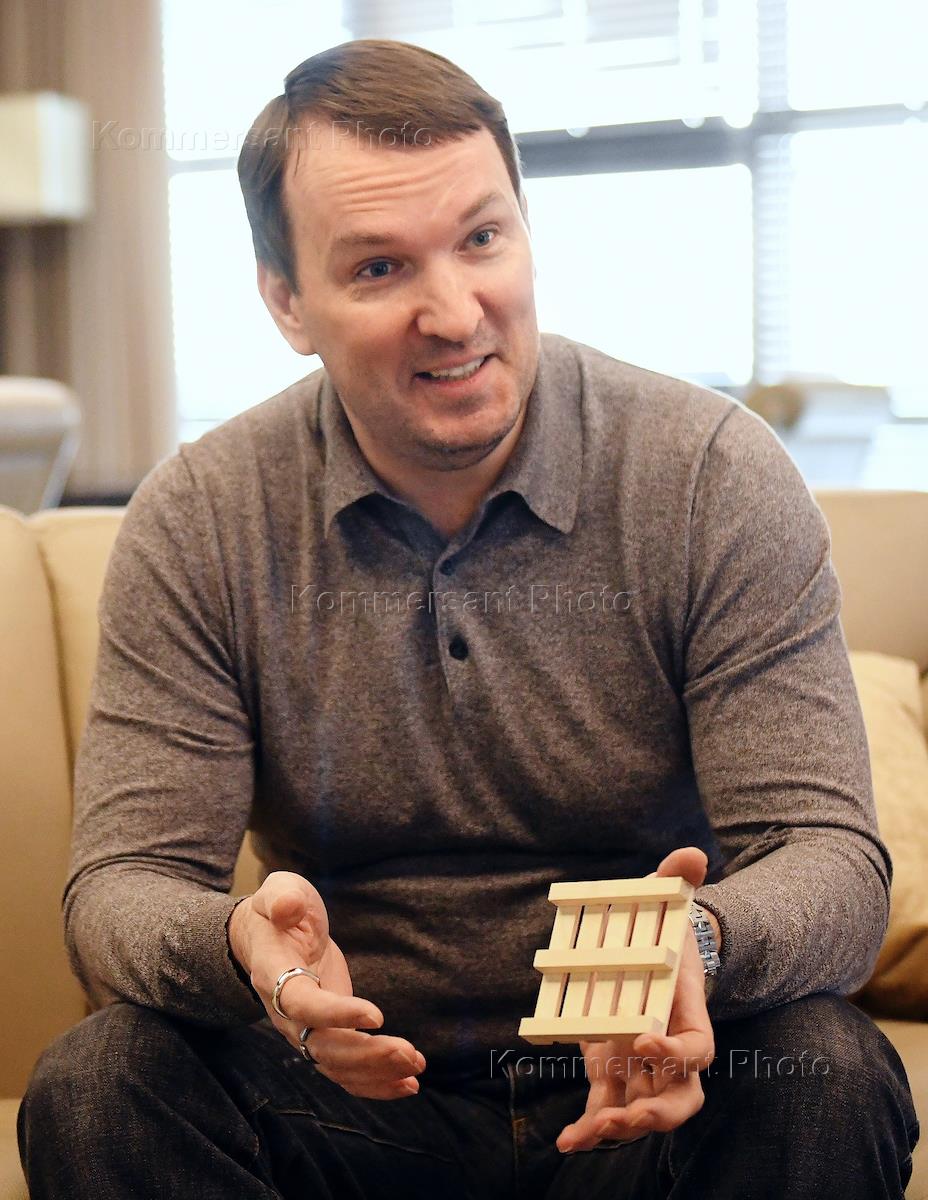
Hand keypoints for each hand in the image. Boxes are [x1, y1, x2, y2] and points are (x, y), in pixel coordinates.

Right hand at [228, 870, 425, 1099]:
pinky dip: (374, 1083)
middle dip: (368, 1055)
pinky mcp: (324, 1035)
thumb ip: (283, 896)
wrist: (265, 936)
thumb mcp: (280, 890)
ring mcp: (303, 1030)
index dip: (336, 1014)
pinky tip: (406, 1085)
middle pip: (323, 1047)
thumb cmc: (278, 910)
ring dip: (377, 1072)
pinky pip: (345, 1070)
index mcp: (273, 976)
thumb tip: (287, 907)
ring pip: (337, 1065)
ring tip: (416, 1068)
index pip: (302, 1004)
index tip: (377, 1015)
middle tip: (410, 1053)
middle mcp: (285, 1014)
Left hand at [556, 847, 714, 1152]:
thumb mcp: (668, 899)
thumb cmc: (662, 928)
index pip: (697, 1049)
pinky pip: (608, 1106)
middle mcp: (670, 1049)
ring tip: (589, 1132)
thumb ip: (677, 878)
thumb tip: (689, 856)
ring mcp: (643, 1066)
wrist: (651, 952)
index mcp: (689, 1014)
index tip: (643, 1036)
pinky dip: (591, 1126)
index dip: (675, 1051)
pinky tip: (568, 1140)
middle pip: (680, 1100)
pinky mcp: (614, 1070)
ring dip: (619, 1127)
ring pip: (643, 1112)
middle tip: (625, 1115)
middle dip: (655, 1114)